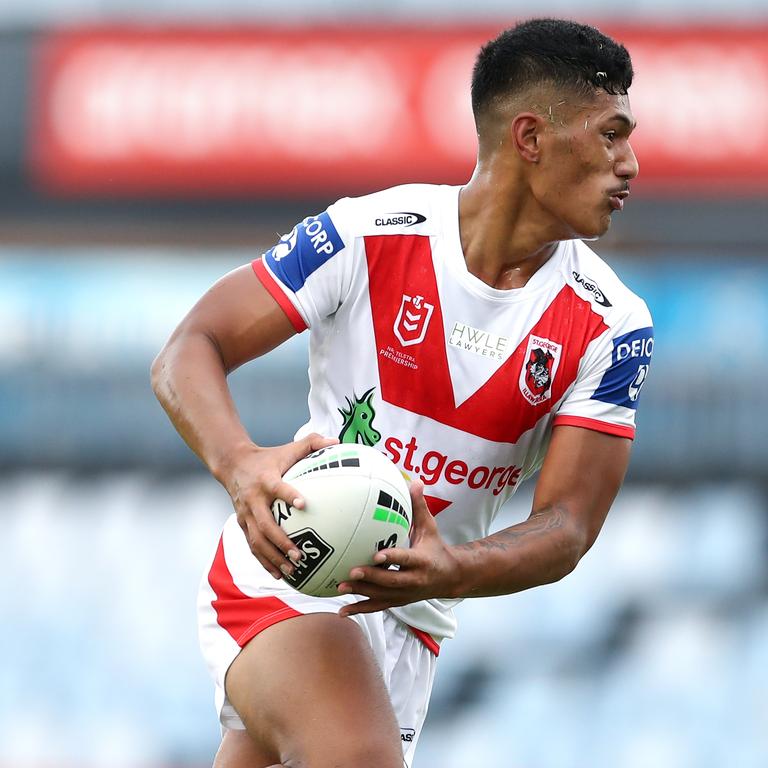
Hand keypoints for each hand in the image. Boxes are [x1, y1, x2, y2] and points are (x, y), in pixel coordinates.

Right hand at [221, 433, 338, 578]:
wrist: (232, 464)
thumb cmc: (268, 457)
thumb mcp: (288, 448)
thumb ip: (313, 443)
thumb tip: (338, 442)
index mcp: (266, 480)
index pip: (277, 488)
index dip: (289, 495)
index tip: (304, 504)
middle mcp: (253, 499)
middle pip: (265, 524)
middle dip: (281, 541)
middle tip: (299, 553)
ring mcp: (245, 515)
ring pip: (257, 540)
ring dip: (273, 557)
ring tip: (292, 570)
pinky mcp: (242, 525)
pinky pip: (252, 546)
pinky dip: (264, 561)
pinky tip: (279, 574)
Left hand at [338, 480, 461, 616]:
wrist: (450, 578)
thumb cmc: (435, 548)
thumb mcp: (430, 528)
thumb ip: (420, 507)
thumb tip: (416, 481)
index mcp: (421, 560)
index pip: (406, 559)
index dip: (393, 557)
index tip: (377, 554)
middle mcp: (414, 580)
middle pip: (391, 581)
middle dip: (372, 577)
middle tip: (352, 571)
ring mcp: (405, 593)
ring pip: (382, 596)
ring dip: (361, 593)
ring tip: (340, 587)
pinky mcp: (398, 602)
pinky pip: (377, 607)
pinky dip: (360, 609)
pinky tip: (342, 611)